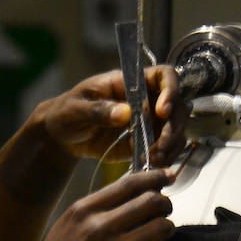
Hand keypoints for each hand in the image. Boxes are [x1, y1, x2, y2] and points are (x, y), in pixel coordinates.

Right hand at [13, 169, 175, 240]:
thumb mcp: (66, 226)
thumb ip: (94, 211)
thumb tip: (126, 198)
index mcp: (85, 210)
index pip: (130, 183)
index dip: (155, 176)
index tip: (167, 176)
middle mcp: (101, 227)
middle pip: (151, 202)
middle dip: (165, 204)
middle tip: (164, 211)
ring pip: (162, 228)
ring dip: (168, 229)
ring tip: (162, 235)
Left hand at [34, 64, 189, 165]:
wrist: (62, 136)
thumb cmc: (68, 112)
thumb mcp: (77, 108)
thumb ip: (99, 110)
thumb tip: (125, 113)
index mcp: (130, 82)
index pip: (163, 76)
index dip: (170, 90)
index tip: (163, 112)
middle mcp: (145, 100)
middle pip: (178, 106)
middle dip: (174, 126)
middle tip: (162, 144)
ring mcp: (148, 122)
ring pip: (177, 129)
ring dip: (172, 144)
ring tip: (157, 158)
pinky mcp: (144, 143)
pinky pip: (165, 149)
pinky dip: (165, 157)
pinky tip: (153, 164)